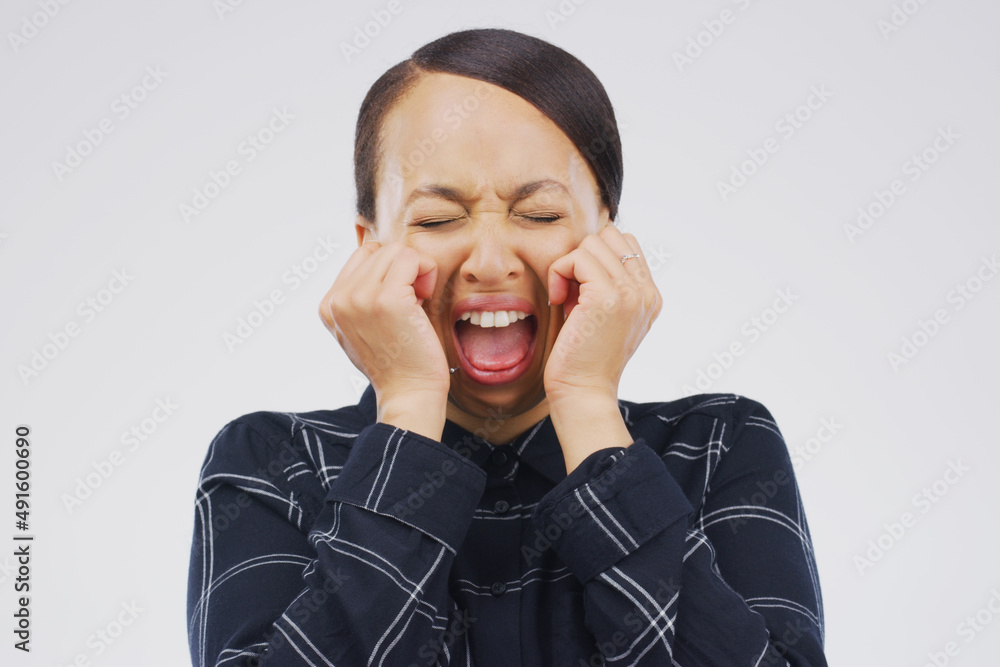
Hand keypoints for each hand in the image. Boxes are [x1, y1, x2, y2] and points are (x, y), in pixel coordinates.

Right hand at [319, 241, 448, 437]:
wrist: (409, 393)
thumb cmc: (396, 360)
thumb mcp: (364, 325)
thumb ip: (360, 294)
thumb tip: (373, 248)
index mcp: (328, 304)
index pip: (361, 256)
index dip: (388, 272)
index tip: (398, 302)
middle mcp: (338, 299)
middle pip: (379, 249)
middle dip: (402, 269)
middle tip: (412, 302)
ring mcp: (359, 298)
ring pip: (396, 250)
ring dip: (416, 271)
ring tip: (417, 302)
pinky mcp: (387, 299)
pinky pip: (412, 258)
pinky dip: (427, 272)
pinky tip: (424, 302)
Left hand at [544, 226, 661, 470]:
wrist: (583, 393)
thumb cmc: (582, 358)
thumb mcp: (600, 315)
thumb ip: (603, 284)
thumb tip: (582, 251)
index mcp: (649, 296)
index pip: (625, 243)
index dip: (594, 258)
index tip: (579, 290)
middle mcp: (646, 292)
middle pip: (610, 235)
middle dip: (583, 257)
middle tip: (571, 292)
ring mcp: (631, 293)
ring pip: (592, 243)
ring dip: (568, 266)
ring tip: (565, 298)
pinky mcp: (609, 296)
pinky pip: (577, 257)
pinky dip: (559, 273)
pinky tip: (558, 301)